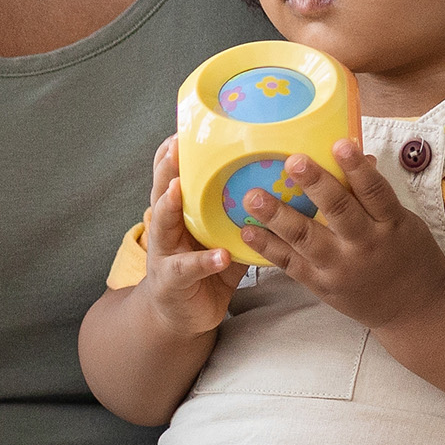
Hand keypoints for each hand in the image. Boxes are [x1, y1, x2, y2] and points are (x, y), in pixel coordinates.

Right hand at [128, 137, 242, 338]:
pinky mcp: (172, 281)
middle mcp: (166, 229)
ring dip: (169, 205)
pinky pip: (188, 268)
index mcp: (180, 214)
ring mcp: (164, 254)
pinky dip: (204, 261)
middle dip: (165, 169)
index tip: (183, 129)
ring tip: (178, 189)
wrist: (181, 315)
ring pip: (163, 224)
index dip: (174, 155)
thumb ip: (239, 214)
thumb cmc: (206, 269)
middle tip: (175, 147)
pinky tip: (220, 256)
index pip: (173, 177)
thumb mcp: (221, 236)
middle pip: (161, 192)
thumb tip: (282, 184)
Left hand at [239, 143, 444, 327]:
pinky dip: (267, 247)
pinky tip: (247, 231)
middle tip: (292, 161)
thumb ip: (376, 197)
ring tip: (252, 197)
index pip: (375, 192)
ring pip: (306, 238)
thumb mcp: (405, 223)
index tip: (340, 144)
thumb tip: (357, 157)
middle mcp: (365, 245)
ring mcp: (340, 267)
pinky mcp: (321, 285)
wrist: (414, 308)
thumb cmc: (409, 255)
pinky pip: (290, 264)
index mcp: (392, 224)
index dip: (358, 168)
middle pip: (339, 211)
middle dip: (315, 185)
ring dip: (277, 216)